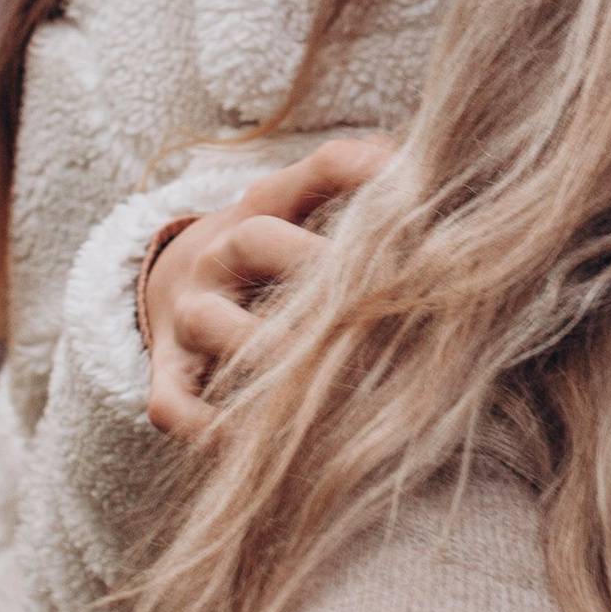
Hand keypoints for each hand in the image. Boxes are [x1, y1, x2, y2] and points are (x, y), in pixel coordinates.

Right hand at [141, 138, 394, 437]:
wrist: (178, 283)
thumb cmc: (277, 247)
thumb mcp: (312, 202)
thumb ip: (372, 184)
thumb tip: (442, 168)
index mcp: (269, 203)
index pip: (321, 170)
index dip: (370, 174)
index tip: (421, 194)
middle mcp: (222, 253)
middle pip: (261, 240)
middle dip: (319, 262)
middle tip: (384, 295)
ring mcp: (189, 313)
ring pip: (213, 323)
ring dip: (267, 350)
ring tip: (328, 379)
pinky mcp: (169, 376)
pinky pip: (177, 405)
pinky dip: (212, 428)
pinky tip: (258, 443)